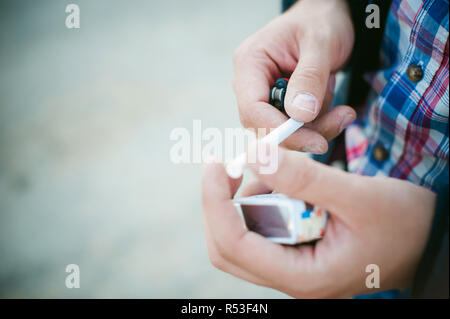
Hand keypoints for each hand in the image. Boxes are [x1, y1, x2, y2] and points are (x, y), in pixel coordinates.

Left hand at [201, 147, 435, 297]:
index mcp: (302, 276)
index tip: (215, 163)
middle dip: (224, 202)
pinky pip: (263, 228)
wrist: (428, 240)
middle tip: (235, 164)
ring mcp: (291, 268)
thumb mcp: (358, 196)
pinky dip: (264, 200)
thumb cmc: (403, 224)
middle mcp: (290, 278)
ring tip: (281, 171)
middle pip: (227, 245)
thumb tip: (253, 153)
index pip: (233, 244)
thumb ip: (305, 178)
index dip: (215, 201)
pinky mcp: (296, 253)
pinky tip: (288, 183)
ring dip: (249, 198)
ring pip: (243, 234)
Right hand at [232, 0, 355, 153]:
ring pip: (283, 130)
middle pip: (266, 125)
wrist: (326, 17)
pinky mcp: (280, 105)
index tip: (315, 140)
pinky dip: (318, 123)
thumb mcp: (320, 43)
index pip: (252, 110)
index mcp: (250, 64)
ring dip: (316, 127)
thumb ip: (310, 78)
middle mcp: (251, 84)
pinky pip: (296, 126)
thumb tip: (300, 115)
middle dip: (304, 131)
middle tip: (341, 120)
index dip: (278, 130)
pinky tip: (336, 107)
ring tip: (343, 108)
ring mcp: (265, 96)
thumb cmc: (320, 22)